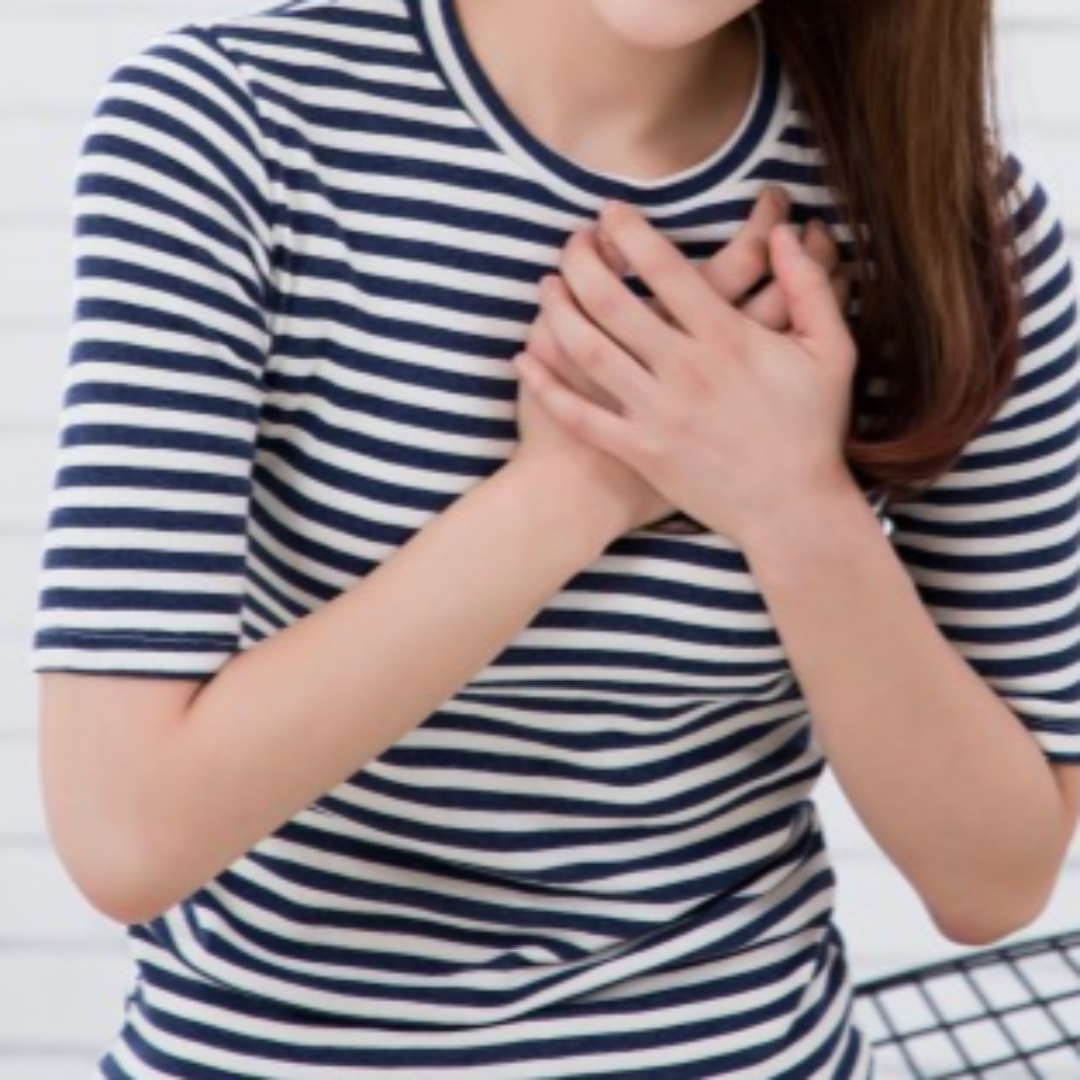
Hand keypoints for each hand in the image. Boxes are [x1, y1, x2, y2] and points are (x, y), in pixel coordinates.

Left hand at [515, 198, 859, 550]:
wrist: (791, 510)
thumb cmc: (813, 430)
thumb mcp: (832, 352)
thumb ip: (810, 287)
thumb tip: (786, 233)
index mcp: (727, 339)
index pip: (664, 269)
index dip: (629, 232)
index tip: (609, 211)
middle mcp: (684, 371)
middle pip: (612, 302)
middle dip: (581, 261)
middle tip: (569, 241)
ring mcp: (656, 413)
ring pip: (589, 351)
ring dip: (558, 312)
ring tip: (546, 286)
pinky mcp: (640, 451)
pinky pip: (582, 415)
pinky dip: (547, 387)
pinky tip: (525, 359)